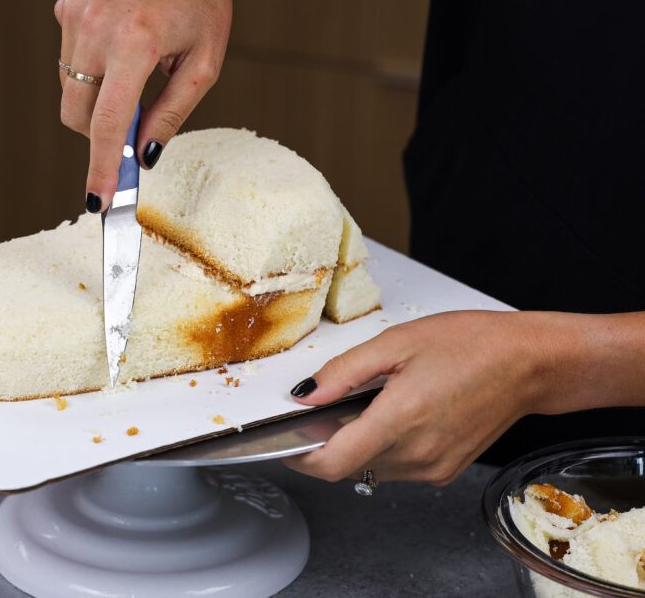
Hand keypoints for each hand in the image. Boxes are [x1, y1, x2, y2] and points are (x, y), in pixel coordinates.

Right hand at [54, 0, 238, 211]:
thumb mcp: (206, 63)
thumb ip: (172, 113)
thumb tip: (143, 155)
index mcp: (137, 42)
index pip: (107, 123)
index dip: (101, 169)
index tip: (97, 202)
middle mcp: (98, 27)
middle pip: (76, 115)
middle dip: (99, 134)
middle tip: (133, 126)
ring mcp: (76, 16)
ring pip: (70, 91)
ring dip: (97, 99)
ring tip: (135, 72)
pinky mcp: (66, 8)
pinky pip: (69, 62)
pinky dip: (92, 70)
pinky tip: (121, 45)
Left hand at [282, 311, 578, 485]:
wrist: (528, 363)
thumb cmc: (471, 345)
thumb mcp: (397, 343)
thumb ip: (344, 372)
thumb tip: (305, 395)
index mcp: (400, 421)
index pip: (332, 463)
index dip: (299, 456)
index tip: (284, 441)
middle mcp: (416, 454)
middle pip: (347, 466)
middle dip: (326, 442)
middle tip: (325, 407)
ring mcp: (432, 467)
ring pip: (370, 468)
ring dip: (355, 443)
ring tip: (370, 402)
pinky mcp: (444, 470)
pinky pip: (396, 467)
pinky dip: (382, 446)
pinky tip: (395, 413)